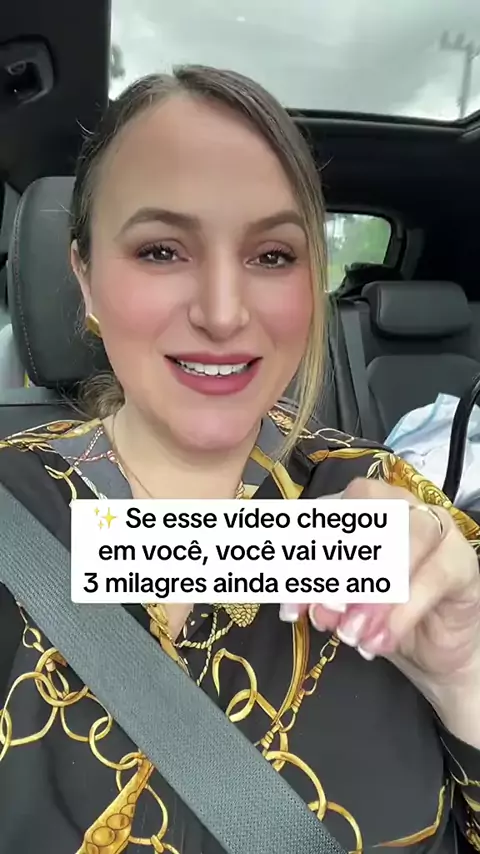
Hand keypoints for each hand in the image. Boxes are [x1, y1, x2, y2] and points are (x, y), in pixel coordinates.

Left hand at [284, 478, 479, 711]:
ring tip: (351, 634)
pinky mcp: (462, 560)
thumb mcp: (340, 604)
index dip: (305, 558)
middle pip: (366, 510)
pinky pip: (434, 576)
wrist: (433, 649)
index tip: (291, 608)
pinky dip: (402, 612)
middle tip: (325, 614)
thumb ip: (317, 594)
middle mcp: (398, 504)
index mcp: (360, 505)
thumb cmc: (382, 613)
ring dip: (373, 589)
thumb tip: (293, 604)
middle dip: (339, 564)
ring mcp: (435, 527)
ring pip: (406, 536)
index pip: (326, 514)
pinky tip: (380, 641)